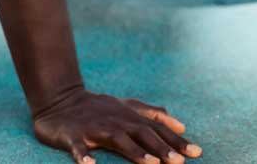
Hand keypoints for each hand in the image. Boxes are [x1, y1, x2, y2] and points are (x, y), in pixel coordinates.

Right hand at [33, 89, 202, 163]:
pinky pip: (78, 147)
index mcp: (129, 116)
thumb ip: (153, 114)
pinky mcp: (73, 135)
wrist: (59, 100)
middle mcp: (115, 120)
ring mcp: (94, 128)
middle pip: (142, 133)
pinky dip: (83, 156)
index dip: (176, 140)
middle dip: (161, 147)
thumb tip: (181, 125)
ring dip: (134, 151)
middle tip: (179, 162)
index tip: (196, 152)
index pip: (157, 128)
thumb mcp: (126, 107)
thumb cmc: (98, 108)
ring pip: (117, 139)